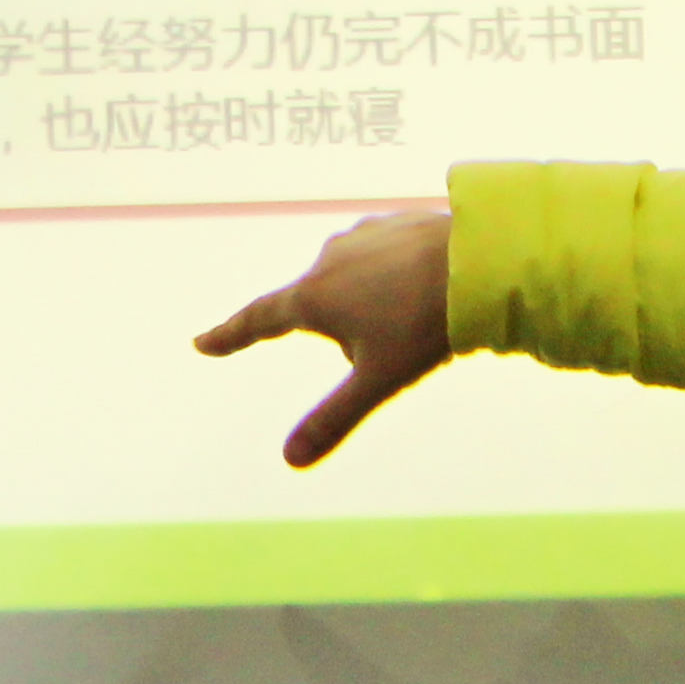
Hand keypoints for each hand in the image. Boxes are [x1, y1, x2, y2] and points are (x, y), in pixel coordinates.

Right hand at [196, 207, 451, 467]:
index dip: (231, 335)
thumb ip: (334, 419)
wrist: (481, 258)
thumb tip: (290, 461)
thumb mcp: (378, 380)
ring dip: (375, 304)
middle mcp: (328, 258)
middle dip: (348, 335)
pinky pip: (385, 261)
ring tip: (419, 317)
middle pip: (322, 311)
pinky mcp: (395, 223)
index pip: (259, 320)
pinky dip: (399, 279)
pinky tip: (431, 287)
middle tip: (395, 347)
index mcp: (314, 297)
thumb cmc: (425, 323)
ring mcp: (362, 235)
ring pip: (355, 285)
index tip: (203, 342)